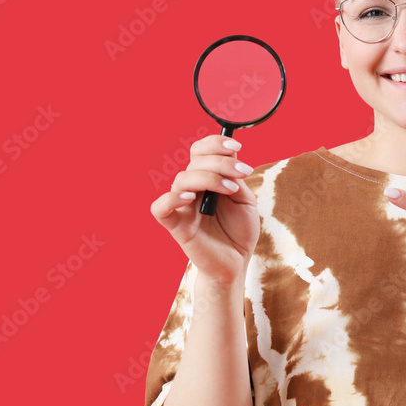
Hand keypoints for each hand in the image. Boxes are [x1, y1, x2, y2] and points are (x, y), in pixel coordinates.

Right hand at [150, 135, 259, 285]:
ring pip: (182, 179)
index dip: (215, 143)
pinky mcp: (175, 226)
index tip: (237, 146)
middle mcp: (191, 189)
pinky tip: (190, 198)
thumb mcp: (245, 199)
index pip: (200, 151)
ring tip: (231, 189)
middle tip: (243, 171)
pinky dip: (171, 199)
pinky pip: (160, 208)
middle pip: (194, 161)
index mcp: (206, 179)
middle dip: (221, 161)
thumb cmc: (239, 231)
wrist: (237, 262)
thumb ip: (235, 178)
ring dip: (209, 177)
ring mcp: (182, 206)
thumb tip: (229, 158)